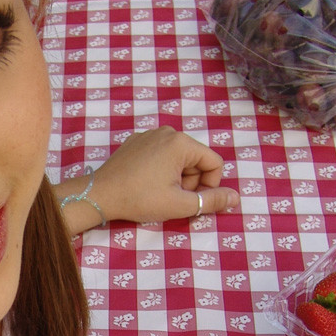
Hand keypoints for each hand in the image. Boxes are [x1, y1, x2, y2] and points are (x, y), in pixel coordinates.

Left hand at [57, 127, 238, 233]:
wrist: (99, 194)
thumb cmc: (140, 199)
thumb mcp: (180, 204)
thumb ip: (211, 201)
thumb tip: (236, 198)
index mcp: (182, 142)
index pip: (214, 163)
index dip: (209, 186)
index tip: (191, 200)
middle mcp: (167, 131)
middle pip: (196, 160)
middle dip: (190, 182)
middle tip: (171, 198)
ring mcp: (149, 135)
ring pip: (178, 159)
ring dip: (175, 178)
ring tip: (157, 192)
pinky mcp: (135, 142)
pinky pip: (160, 155)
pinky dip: (159, 170)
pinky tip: (144, 184)